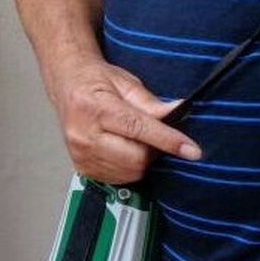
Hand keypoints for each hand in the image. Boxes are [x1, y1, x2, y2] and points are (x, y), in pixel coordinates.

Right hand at [45, 58, 201, 183]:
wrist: (67, 86)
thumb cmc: (96, 81)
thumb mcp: (126, 83)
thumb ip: (152, 103)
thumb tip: (179, 112)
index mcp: (94, 107)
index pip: (138, 128)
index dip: (169, 140)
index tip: (192, 151)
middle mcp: (83, 134)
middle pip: (136, 157)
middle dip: (154, 150)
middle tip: (154, 135)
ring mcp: (80, 154)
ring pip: (130, 171)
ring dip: (142, 160)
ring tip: (135, 140)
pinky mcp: (82, 168)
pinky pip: (118, 178)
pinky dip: (129, 168)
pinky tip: (123, 150)